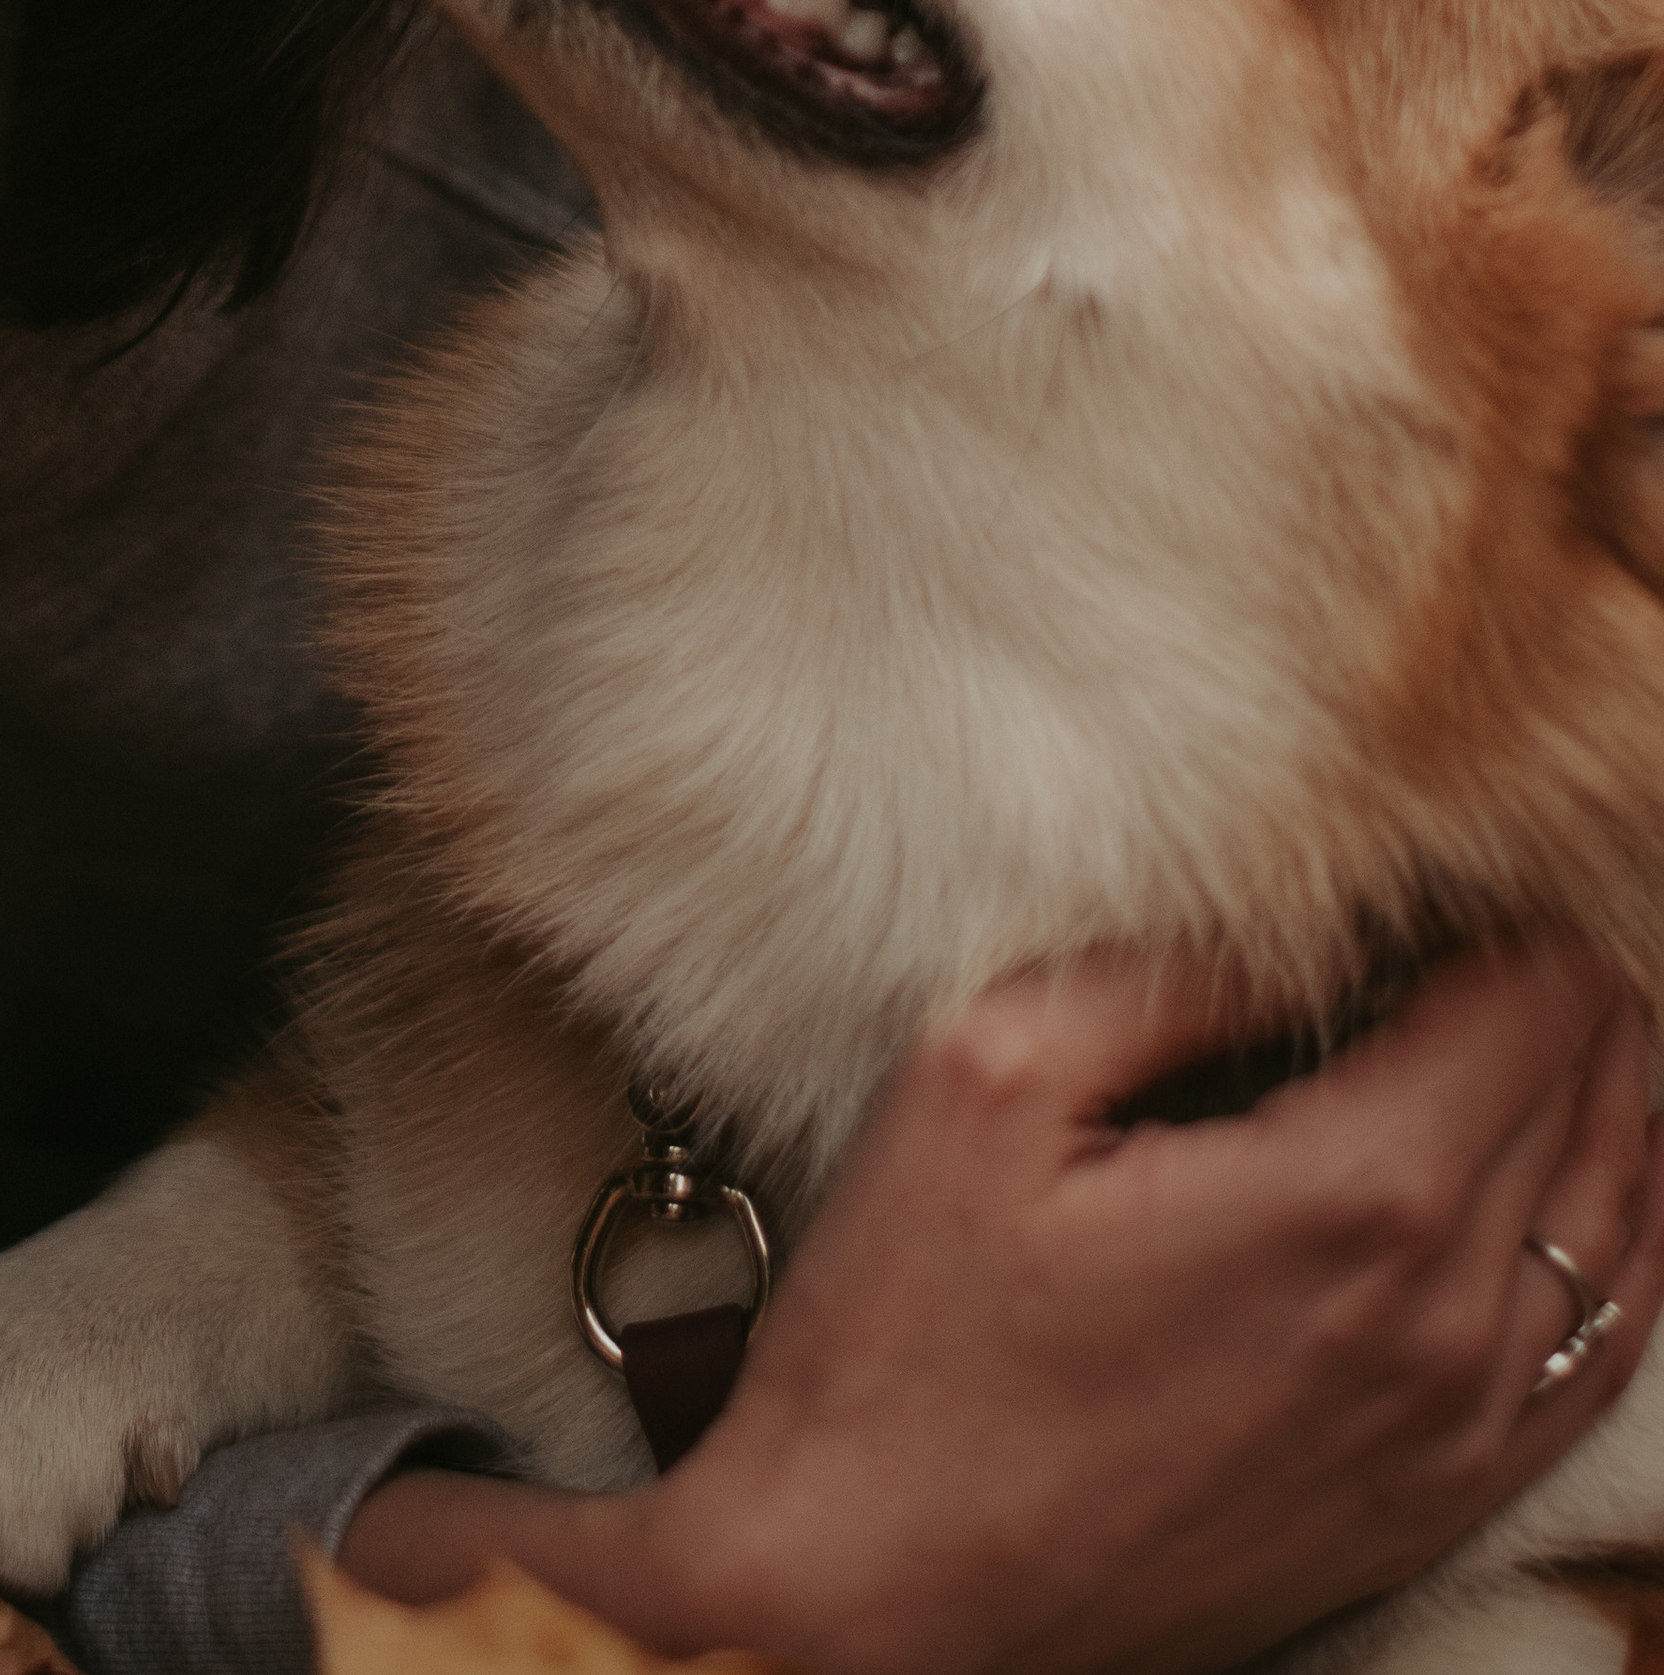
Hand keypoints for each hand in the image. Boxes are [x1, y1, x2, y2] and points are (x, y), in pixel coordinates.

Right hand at [339, 941, 1663, 1672]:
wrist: (880, 1595)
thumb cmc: (911, 1339)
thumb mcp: (987, 1077)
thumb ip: (1166, 968)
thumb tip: (1298, 910)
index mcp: (1357, 1194)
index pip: (1537, 993)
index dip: (1490, 903)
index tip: (1412, 873)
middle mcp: (1449, 1320)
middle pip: (1599, 1084)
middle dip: (1541, 981)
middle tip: (1439, 929)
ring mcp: (1461, 1431)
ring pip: (1627, 1211)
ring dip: (1589, 1091)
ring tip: (1504, 1019)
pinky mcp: (1442, 1505)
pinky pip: (1610, 1349)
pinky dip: (1614, 1235)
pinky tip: (1567, 1177)